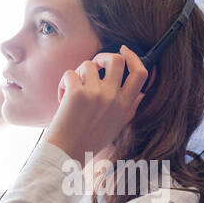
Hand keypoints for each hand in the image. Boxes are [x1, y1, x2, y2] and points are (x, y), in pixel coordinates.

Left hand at [45, 45, 147, 161]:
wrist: (66, 152)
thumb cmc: (89, 140)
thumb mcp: (117, 126)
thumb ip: (130, 108)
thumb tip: (141, 94)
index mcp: (125, 105)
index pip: (141, 73)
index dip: (134, 57)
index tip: (124, 50)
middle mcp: (113, 98)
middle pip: (116, 59)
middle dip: (102, 57)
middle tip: (94, 66)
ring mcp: (95, 94)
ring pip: (88, 64)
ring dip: (79, 73)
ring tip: (73, 90)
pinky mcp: (76, 93)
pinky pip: (70, 73)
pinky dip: (63, 83)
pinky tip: (62, 97)